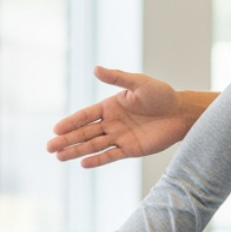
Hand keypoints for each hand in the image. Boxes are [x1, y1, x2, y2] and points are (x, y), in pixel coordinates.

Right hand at [46, 67, 186, 167]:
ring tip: (59, 157)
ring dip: (77, 151)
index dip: (71, 122)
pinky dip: (98, 159)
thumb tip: (95, 68)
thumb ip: (117, 78)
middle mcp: (112, 123)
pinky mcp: (131, 149)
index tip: (55, 129)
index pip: (85, 115)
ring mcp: (120, 137)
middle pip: (85, 133)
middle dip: (67, 140)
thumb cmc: (161, 95)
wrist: (181, 113)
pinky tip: (83, 163)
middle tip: (49, 147)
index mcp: (110, 106)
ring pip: (94, 145)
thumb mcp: (139, 83)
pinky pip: (111, 155)